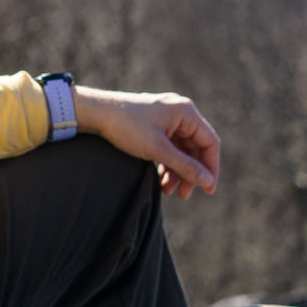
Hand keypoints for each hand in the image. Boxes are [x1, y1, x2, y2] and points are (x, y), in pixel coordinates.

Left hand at [74, 87, 219, 199]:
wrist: (96, 113)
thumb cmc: (127, 127)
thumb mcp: (158, 150)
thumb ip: (185, 166)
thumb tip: (208, 181)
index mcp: (186, 112)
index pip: (210, 143)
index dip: (211, 168)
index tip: (208, 190)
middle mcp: (180, 113)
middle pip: (196, 148)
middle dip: (191, 173)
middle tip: (184, 195)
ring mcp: (167, 119)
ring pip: (181, 150)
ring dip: (177, 171)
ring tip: (168, 191)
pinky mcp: (155, 125)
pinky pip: (169, 147)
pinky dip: (167, 164)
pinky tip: (160, 180)